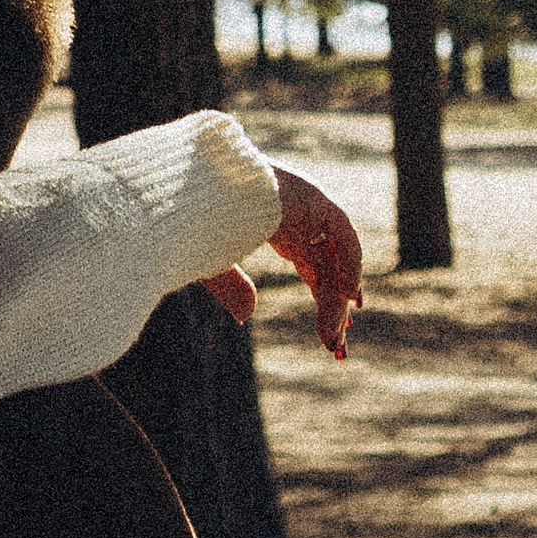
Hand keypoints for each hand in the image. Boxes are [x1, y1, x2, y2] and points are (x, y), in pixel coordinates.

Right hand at [201, 164, 361, 358]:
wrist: (187, 191)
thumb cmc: (187, 222)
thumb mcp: (210, 263)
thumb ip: (231, 286)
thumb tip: (247, 316)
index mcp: (265, 219)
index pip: (306, 258)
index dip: (321, 293)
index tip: (330, 333)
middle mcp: (289, 209)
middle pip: (323, 263)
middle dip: (331, 304)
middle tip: (336, 346)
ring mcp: (301, 200)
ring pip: (330, 257)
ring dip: (335, 299)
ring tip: (331, 338)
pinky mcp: (309, 196)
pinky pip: (342, 234)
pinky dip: (349, 265)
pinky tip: (346, 299)